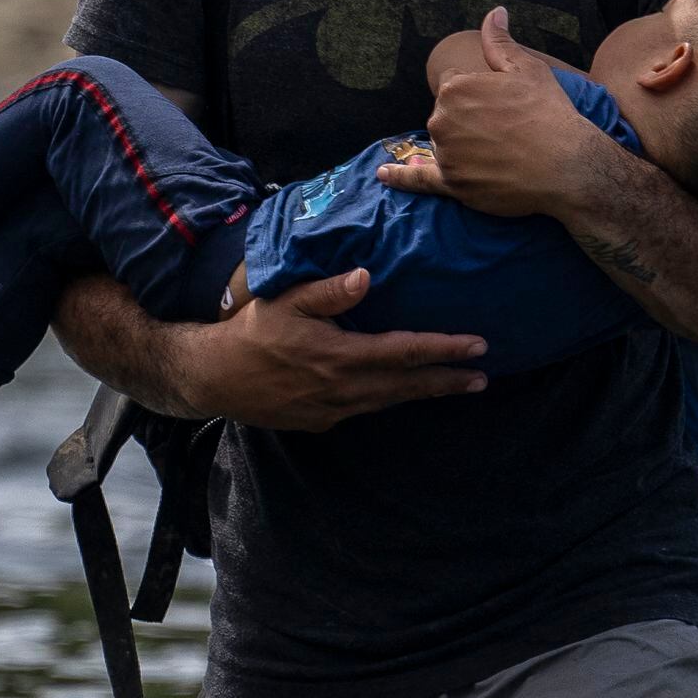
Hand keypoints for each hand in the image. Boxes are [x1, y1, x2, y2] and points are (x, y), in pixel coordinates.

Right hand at [171, 268, 486, 432]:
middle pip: (407, 385)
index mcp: (340, 356)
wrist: (213, 378)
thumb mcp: (286, 300)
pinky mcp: (322, 422)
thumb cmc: (251, 332)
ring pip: (390, 400)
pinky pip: (365, 409)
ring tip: (456, 385)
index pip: (405, 352)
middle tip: (483, 376)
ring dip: (424, 392)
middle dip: (448, 380)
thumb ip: (329, 291)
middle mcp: (344, 389)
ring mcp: (334, 410)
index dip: (444, 350)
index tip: (477, 347)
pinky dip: (390, 399)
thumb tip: (368, 276)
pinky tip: (402, 391)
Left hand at [396, 8, 609, 217]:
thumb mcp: (527, 69)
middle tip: (506, 129)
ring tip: (500, 152)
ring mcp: (445, 154)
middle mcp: (442, 120)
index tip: (502, 105)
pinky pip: (418, 180)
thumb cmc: (549, 114)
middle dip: (469, 119)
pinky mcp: (452, 184)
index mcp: (455, 88)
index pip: (454, 86)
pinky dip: (400, 177)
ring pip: (444, 144)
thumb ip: (500, 41)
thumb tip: (494, 12)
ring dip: (462, 145)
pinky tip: (383, 175)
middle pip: (446, 115)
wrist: (567, 166)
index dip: (480, 95)